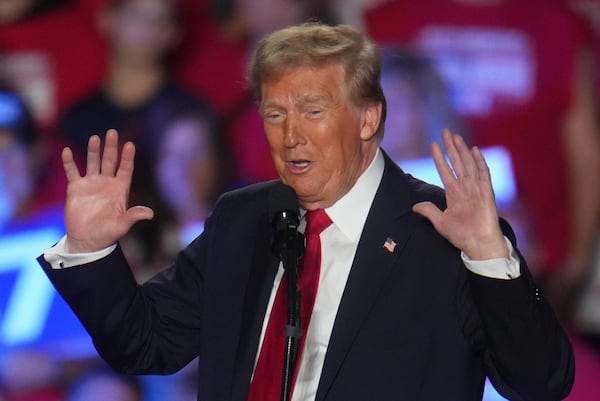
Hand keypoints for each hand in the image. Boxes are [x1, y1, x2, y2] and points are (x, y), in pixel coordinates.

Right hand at [63, 129, 153, 252]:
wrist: (87, 240)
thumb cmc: (108, 233)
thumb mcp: (122, 225)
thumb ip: (133, 216)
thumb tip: (150, 214)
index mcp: (120, 189)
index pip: (125, 169)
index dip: (127, 158)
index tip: (130, 145)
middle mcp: (106, 183)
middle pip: (110, 161)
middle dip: (111, 147)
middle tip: (112, 132)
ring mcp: (91, 183)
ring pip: (92, 162)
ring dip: (93, 151)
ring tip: (95, 138)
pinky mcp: (76, 188)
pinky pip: (72, 171)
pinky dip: (69, 162)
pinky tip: (67, 151)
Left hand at [412, 129, 507, 259]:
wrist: (478, 244)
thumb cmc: (462, 236)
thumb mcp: (440, 222)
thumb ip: (429, 211)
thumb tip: (414, 206)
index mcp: (454, 194)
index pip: (445, 170)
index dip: (440, 158)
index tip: (434, 145)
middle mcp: (465, 188)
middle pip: (457, 162)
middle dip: (451, 147)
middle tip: (445, 132)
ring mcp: (476, 189)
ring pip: (468, 164)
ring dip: (462, 150)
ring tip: (456, 136)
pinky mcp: (486, 192)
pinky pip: (483, 174)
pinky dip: (479, 162)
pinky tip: (474, 150)